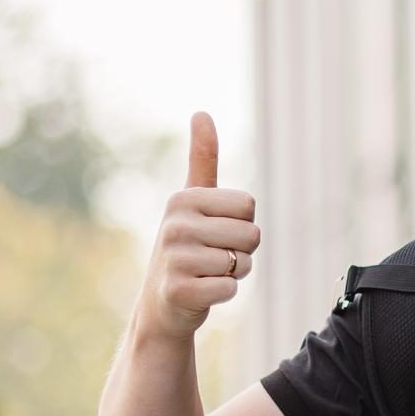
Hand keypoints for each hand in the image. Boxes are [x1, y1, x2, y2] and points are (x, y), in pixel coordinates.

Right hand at [138, 112, 260, 339]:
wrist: (162, 303)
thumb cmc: (187, 247)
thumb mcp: (192, 201)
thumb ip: (202, 159)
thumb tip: (201, 112)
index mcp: (183, 199)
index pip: (248, 206)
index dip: (242, 223)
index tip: (216, 231)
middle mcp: (175, 224)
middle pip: (252, 235)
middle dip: (242, 251)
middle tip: (213, 257)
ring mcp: (175, 258)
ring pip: (243, 263)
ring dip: (233, 274)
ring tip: (206, 274)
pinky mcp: (178, 290)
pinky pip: (231, 288)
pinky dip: (224, 294)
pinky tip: (201, 292)